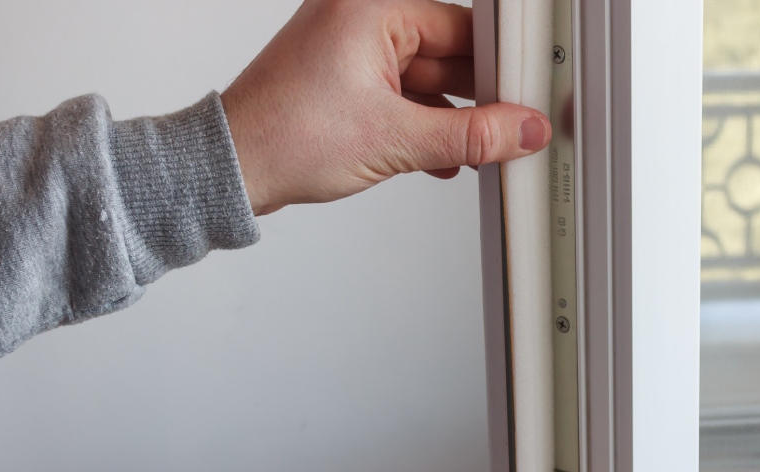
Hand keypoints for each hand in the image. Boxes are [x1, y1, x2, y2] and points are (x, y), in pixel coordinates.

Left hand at [221, 0, 551, 214]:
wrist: (232, 168)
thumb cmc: (285, 136)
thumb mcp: (397, 139)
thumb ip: (472, 136)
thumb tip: (522, 130)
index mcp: (372, 9)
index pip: (462, 28)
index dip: (499, 67)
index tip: (527, 95)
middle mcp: (360, 19)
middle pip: (448, 54)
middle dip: (478, 98)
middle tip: (510, 130)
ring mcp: (350, 50)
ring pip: (427, 80)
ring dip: (452, 119)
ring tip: (476, 152)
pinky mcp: (344, 80)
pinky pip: (402, 95)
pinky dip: (423, 125)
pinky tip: (443, 157)